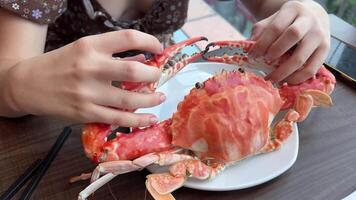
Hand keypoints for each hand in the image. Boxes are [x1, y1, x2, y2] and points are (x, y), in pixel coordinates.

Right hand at [4, 30, 164, 126]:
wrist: (27, 84)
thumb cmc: (59, 64)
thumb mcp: (83, 49)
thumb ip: (112, 54)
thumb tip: (142, 60)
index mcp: (90, 46)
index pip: (128, 37)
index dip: (150, 41)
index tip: (159, 48)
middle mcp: (90, 67)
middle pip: (133, 72)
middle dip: (153, 75)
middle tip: (158, 76)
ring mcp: (87, 92)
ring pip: (129, 99)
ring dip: (151, 99)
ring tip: (160, 97)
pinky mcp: (85, 112)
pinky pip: (118, 118)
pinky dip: (138, 119)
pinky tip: (149, 118)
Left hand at [249, 0, 329, 83]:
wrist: (314, 15)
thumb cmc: (288, 21)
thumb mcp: (274, 19)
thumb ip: (261, 30)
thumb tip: (249, 46)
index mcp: (293, 10)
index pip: (276, 27)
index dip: (263, 43)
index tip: (252, 55)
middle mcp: (309, 21)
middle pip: (293, 35)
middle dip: (275, 52)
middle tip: (264, 64)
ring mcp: (320, 35)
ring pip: (302, 56)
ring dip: (284, 71)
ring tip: (272, 79)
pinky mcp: (326, 50)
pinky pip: (312, 68)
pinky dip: (298, 78)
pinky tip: (286, 81)